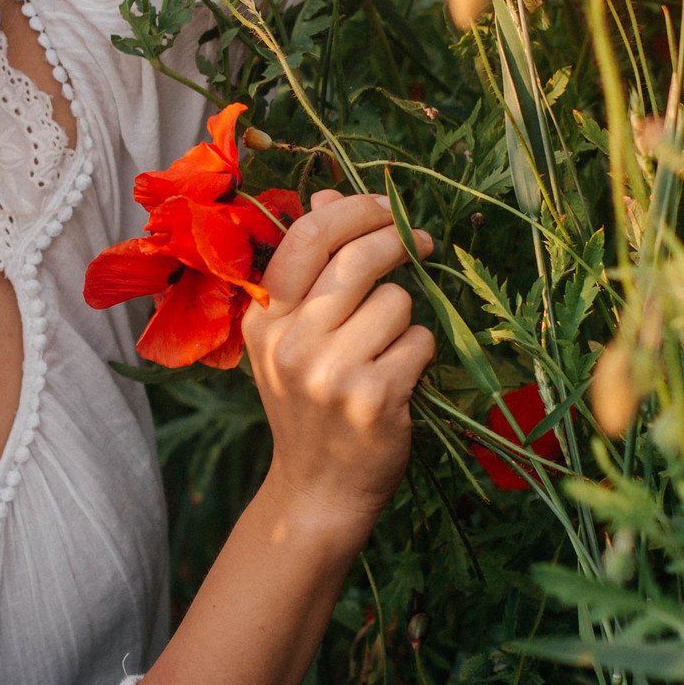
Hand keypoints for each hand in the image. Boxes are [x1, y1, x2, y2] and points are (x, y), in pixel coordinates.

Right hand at [240, 190, 436, 532]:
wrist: (318, 489)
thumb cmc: (310, 403)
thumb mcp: (290, 335)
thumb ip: (307, 268)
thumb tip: (326, 195)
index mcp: (262, 320)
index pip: (307, 236)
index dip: (354, 210)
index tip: (386, 208)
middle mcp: (289, 344)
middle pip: (357, 258)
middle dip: (398, 241)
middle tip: (421, 244)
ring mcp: (330, 373)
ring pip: (396, 301)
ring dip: (405, 316)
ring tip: (386, 349)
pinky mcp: (374, 398)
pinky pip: (419, 341)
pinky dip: (419, 353)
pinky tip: (398, 379)